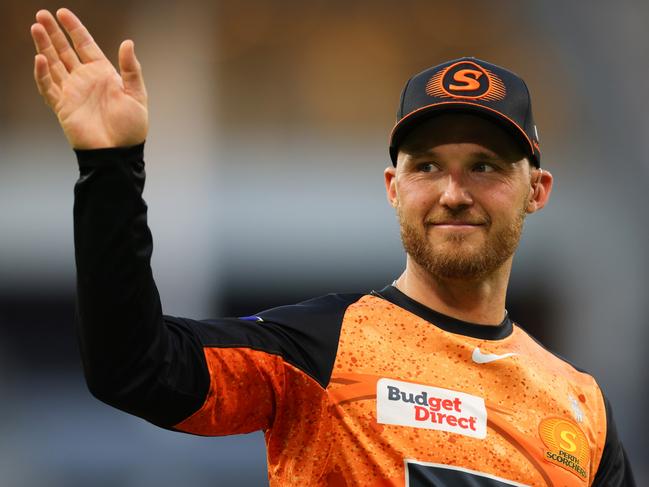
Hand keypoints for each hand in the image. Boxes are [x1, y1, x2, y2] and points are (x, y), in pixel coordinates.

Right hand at [30, 8, 147, 148]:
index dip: (74, 28)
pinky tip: (40, 59)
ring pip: (54, 64)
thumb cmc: (131, 127)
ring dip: (44, 46)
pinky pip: (48, 87)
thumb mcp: (137, 95)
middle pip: (65, 50)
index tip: (62, 13)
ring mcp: (72, 92)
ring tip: (35, 28)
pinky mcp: (62, 106)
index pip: (85, 45)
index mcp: (103, 73)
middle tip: (41, 14)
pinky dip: (43, 74)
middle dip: (53, 32)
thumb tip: (128, 42)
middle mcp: (85, 79)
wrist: (119, 152)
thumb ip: (131, 69)